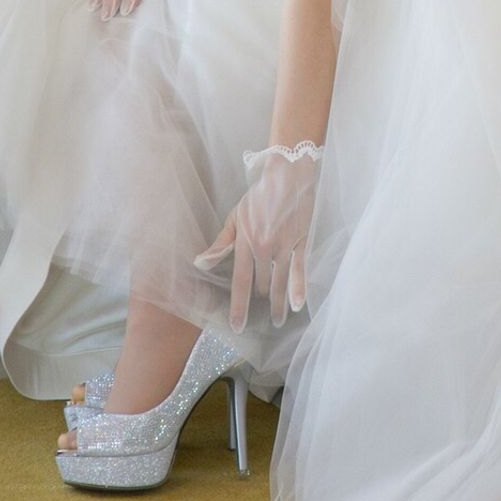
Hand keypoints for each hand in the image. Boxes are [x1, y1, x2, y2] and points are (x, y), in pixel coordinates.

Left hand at [194, 142, 323, 329]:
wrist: (288, 174)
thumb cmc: (259, 195)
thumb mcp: (236, 216)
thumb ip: (220, 243)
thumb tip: (200, 263)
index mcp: (245, 241)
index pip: (240, 282)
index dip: (239, 307)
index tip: (237, 326)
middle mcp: (264, 247)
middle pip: (261, 285)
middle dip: (260, 301)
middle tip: (260, 315)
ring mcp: (284, 245)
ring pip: (279, 283)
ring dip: (278, 305)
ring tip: (277, 321)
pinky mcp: (301, 241)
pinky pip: (300, 270)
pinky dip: (298, 289)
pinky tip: (297, 305)